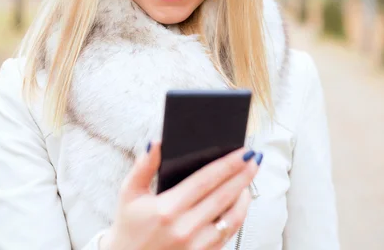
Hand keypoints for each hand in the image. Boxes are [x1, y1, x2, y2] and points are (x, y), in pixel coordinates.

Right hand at [100, 143, 261, 249]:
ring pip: (232, 217)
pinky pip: (228, 234)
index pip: (206, 180)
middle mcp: (185, 228)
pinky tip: (240, 202)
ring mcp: (196, 245)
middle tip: (254, 158)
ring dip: (245, 195)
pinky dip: (238, 215)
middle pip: (224, 195)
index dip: (228, 164)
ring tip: (248, 178)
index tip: (242, 151)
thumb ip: (143, 166)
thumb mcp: (129, 194)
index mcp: (167, 209)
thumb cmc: (129, 227)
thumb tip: (158, 143)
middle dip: (243, 174)